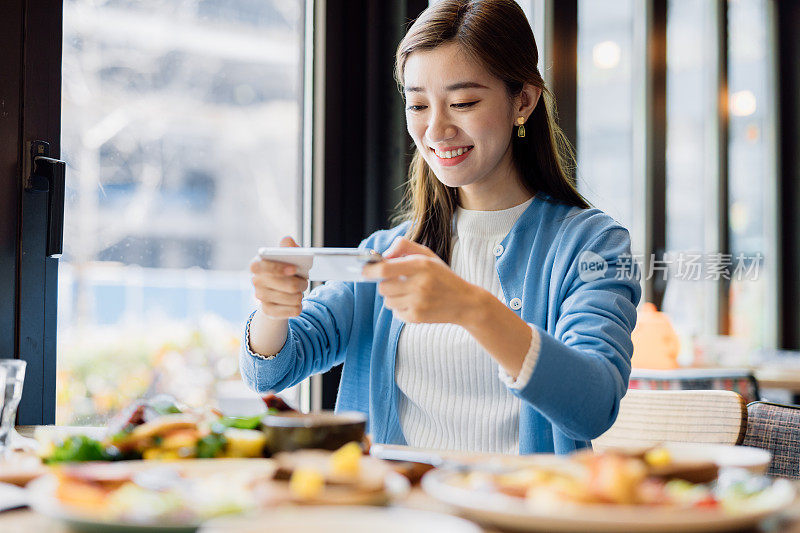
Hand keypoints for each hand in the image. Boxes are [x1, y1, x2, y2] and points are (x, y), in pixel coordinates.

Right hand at [249, 236, 308, 318]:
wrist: (279, 293)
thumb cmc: (286, 271)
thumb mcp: (288, 257)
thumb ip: (289, 248)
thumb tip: (287, 240)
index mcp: (257, 264)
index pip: (259, 266)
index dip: (277, 268)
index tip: (294, 268)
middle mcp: (256, 281)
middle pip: (285, 285)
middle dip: (300, 283)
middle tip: (304, 282)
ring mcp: (261, 298)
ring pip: (292, 298)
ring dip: (301, 294)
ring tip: (300, 290)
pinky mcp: (269, 311)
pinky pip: (293, 310)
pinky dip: (299, 305)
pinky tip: (296, 301)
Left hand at [362, 237, 481, 324]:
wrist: (465, 303)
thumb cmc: (443, 276)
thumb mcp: (428, 255)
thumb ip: (404, 247)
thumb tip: (383, 256)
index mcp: (421, 265)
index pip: (385, 269)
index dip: (370, 271)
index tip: (365, 270)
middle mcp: (419, 284)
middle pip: (383, 287)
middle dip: (385, 284)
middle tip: (396, 282)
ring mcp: (418, 302)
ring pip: (387, 301)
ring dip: (393, 297)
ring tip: (408, 293)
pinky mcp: (417, 317)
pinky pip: (395, 313)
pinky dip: (400, 308)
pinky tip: (414, 303)